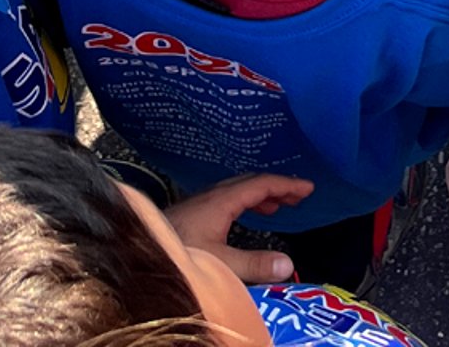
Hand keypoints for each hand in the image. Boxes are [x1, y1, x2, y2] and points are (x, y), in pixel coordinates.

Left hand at [166, 174, 314, 282]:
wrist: (140, 253)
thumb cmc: (178, 255)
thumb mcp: (220, 264)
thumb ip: (254, 264)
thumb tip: (289, 262)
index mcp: (221, 201)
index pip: (260, 184)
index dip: (286, 184)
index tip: (308, 187)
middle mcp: (211, 196)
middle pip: (250, 183)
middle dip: (276, 187)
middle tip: (299, 196)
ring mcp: (200, 203)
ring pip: (237, 190)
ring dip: (260, 195)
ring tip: (278, 207)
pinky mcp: (192, 214)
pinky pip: (227, 199)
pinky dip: (245, 203)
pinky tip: (245, 217)